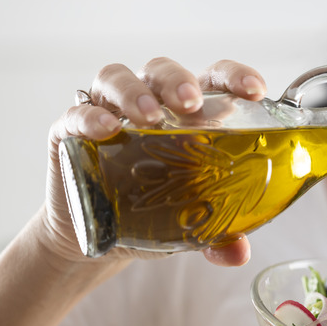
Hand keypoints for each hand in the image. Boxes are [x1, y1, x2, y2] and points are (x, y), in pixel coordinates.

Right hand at [44, 58, 266, 266]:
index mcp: (190, 115)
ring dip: (134, 92)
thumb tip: (238, 255)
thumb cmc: (156, 214)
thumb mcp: (193, 224)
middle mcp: (150, 105)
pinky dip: (89, 116)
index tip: (256, 90)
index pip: (214, 79)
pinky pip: (76, 113)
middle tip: (192, 102)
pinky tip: (104, 129)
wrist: (99, 239)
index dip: (234, 76)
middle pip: (163, 71)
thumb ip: (220, 235)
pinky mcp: (70, 132)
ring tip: (150, 117)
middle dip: (179, 80)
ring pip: (117, 79)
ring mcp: (108, 114)